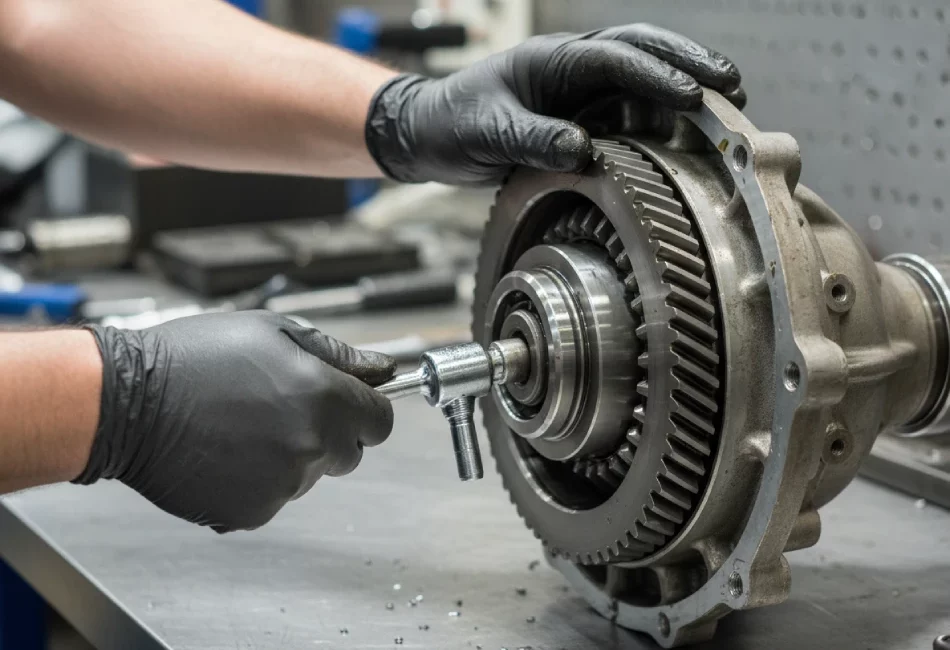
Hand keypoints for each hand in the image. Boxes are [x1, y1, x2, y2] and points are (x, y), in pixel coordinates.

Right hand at [76, 311, 395, 532]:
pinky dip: (258, 482)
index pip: (380, 422)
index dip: (365, 411)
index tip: (347, 405)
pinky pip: (273, 499)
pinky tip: (225, 453)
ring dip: (291, 457)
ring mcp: (283, 485)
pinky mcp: (252, 513)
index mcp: (325, 398)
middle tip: (280, 409)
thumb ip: (336, 354)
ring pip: (309, 477)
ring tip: (242, 427)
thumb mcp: (272, 331)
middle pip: (349, 453)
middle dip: (329, 434)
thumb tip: (383, 369)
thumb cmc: (195, 358)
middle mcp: (312, 446)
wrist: (127, 402)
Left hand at [365, 24, 743, 184]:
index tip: (693, 97)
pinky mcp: (580, 116)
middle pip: (644, 53)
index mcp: (552, 59)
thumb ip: (533, 139)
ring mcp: (579, 91)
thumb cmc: (452, 123)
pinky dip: (660, 121)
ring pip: (643, 81)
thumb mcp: (488, 131)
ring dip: (684, 91)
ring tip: (725, 110)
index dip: (657, 76)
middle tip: (733, 87)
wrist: (430, 134)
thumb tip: (583, 150)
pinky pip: (628, 113)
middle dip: (691, 66)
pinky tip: (685, 137)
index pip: (616, 58)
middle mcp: (573, 68)